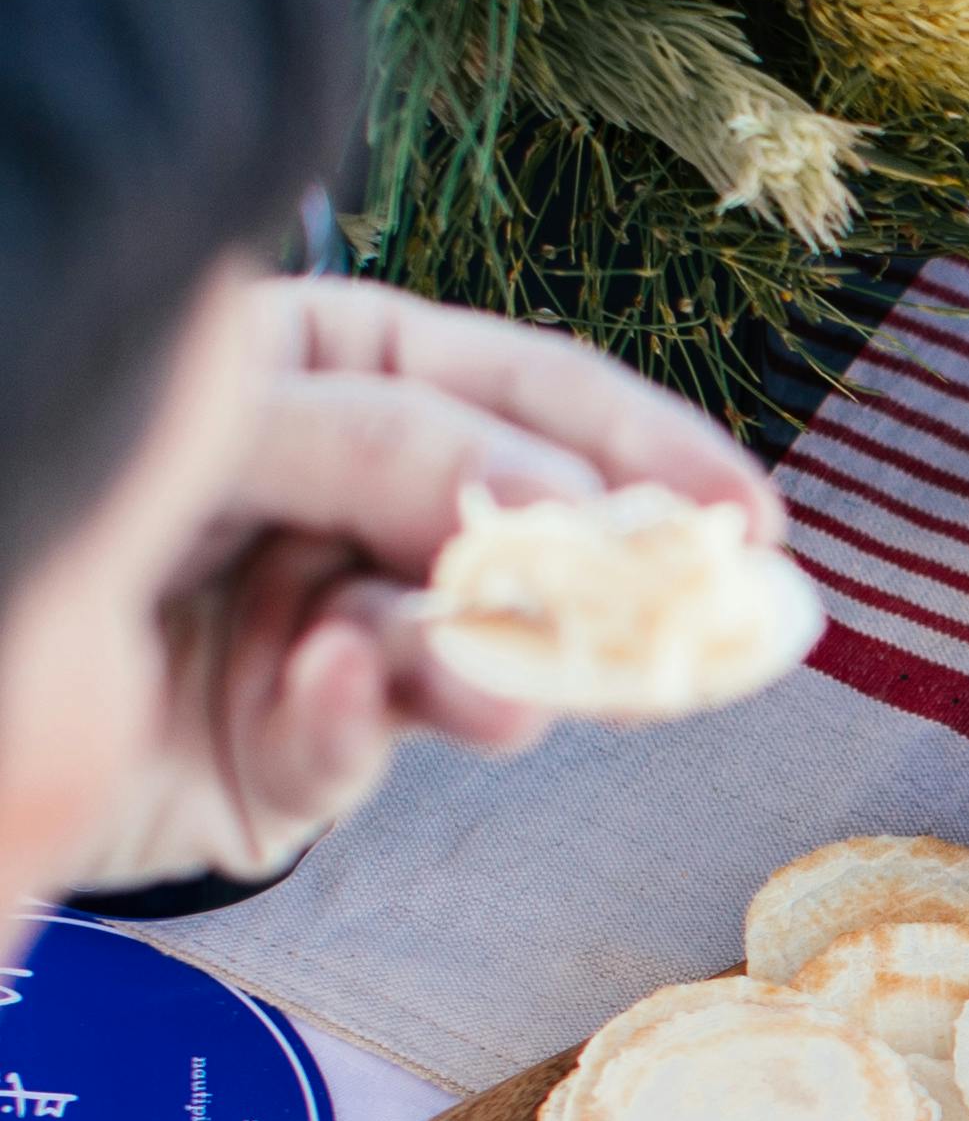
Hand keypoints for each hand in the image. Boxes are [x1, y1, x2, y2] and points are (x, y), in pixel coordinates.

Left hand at [119, 286, 783, 889]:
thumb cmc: (81, 462)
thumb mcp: (223, 415)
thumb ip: (370, 444)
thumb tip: (513, 505)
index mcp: (353, 372)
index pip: (524, 389)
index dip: (636, 447)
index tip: (735, 511)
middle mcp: (360, 497)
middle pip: (528, 529)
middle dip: (613, 577)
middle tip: (712, 619)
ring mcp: (334, 624)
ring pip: (468, 651)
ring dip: (492, 662)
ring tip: (504, 683)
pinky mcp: (289, 749)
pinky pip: (349, 738)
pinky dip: (341, 717)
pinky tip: (321, 685)